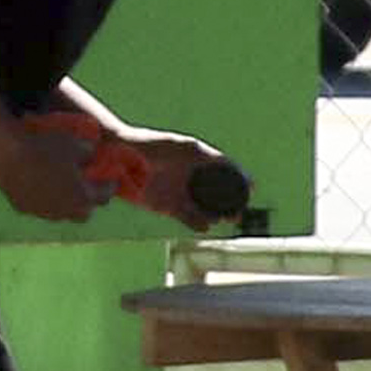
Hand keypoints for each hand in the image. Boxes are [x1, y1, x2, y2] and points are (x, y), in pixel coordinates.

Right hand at [0, 124, 104, 227]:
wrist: (8, 154)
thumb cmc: (46, 147)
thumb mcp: (75, 143)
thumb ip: (89, 151)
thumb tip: (92, 152)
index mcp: (82, 198)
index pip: (104, 196)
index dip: (110, 186)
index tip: (112, 179)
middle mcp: (64, 211)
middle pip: (83, 213)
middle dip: (88, 201)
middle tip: (88, 186)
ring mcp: (42, 212)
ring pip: (59, 212)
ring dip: (64, 201)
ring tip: (62, 184)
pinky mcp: (23, 208)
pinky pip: (39, 206)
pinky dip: (43, 197)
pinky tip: (39, 182)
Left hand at [123, 131, 239, 216]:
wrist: (120, 157)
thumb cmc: (149, 145)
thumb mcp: (180, 147)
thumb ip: (203, 155)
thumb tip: (227, 163)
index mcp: (197, 159)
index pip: (224, 170)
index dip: (239, 179)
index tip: (251, 187)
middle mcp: (190, 177)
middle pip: (217, 194)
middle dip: (231, 203)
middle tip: (239, 211)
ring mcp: (179, 193)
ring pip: (205, 209)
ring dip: (217, 216)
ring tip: (226, 219)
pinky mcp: (166, 207)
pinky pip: (187, 218)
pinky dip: (198, 224)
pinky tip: (206, 226)